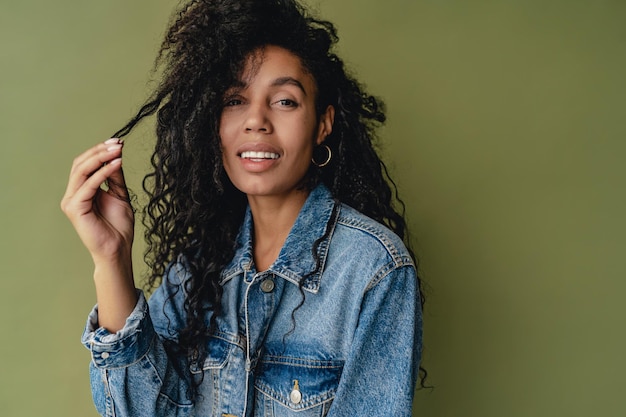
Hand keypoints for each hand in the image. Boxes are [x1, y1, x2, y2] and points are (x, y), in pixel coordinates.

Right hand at [61, 139, 133, 263]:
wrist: (118, 249)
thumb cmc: (119, 226)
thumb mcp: (119, 195)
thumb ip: (114, 177)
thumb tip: (115, 156)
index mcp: (82, 190)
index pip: (86, 164)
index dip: (100, 151)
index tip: (118, 142)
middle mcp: (73, 194)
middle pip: (81, 163)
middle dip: (100, 151)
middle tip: (118, 143)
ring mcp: (71, 201)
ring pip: (82, 170)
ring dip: (101, 157)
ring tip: (118, 150)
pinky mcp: (75, 208)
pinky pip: (89, 185)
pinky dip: (103, 172)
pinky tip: (117, 164)